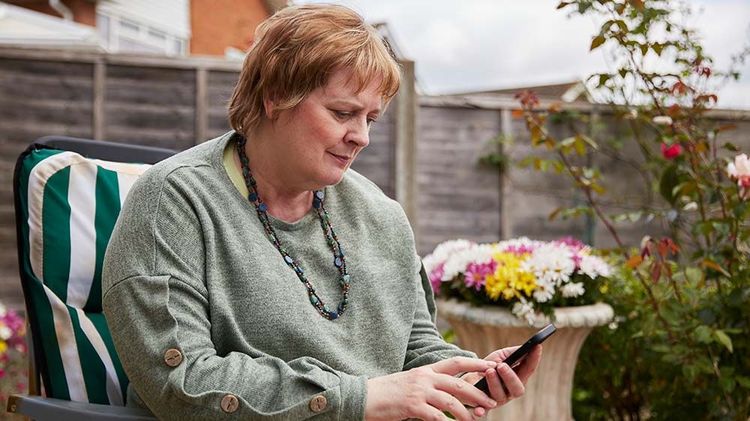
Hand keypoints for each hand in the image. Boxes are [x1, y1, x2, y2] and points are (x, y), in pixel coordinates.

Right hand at [365, 357, 499, 420]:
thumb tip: (449, 394)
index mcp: (425, 370)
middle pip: (458, 384)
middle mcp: (424, 378)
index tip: (490, 366)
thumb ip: (429, 385)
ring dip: (466, 413)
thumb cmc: (387, 393)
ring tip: (473, 420)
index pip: (455, 362)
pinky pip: (436, 417)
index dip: (474, 363)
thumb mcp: (410, 382)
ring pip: (451, 402)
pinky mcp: (412, 406)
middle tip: (491, 402)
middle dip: (478, 394)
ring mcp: (418, 391)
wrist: (363, 396)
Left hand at [461, 345, 541, 407]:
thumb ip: (512, 353)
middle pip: (517, 389)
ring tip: (489, 371)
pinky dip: (480, 411)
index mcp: (517, 379)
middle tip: (502, 365)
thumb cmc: (487, 367)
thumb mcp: (499, 356)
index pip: (528, 370)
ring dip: (494, 383)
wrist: (467, 378)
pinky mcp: (482, 407)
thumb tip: (525, 347)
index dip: (534, 359)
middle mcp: (509, 392)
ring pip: (500, 396)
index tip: (537, 347)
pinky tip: (478, 409)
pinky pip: (482, 411)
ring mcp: (497, 400)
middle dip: (510, 377)